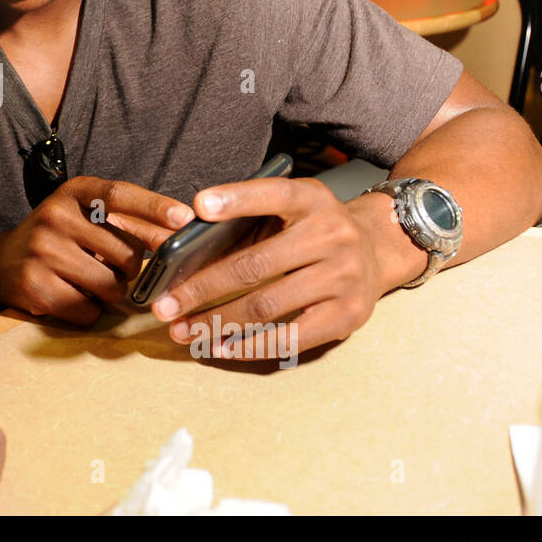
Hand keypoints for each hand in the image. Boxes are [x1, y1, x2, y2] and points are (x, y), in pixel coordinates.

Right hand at [0, 176, 193, 325]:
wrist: (1, 263)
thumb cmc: (59, 238)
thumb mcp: (85, 216)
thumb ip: (128, 222)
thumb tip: (180, 231)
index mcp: (72, 193)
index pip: (118, 194)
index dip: (154, 206)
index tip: (185, 218)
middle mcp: (55, 216)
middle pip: (126, 253)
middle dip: (130, 269)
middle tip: (111, 267)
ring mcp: (42, 251)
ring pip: (110, 287)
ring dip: (110, 293)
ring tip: (88, 281)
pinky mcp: (33, 285)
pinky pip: (87, 311)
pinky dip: (88, 311)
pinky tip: (70, 295)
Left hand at [149, 177, 403, 359]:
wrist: (378, 249)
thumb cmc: (313, 229)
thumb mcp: (290, 209)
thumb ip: (246, 221)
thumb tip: (183, 249)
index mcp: (311, 200)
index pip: (272, 194)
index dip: (236, 199)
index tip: (199, 205)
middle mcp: (331, 235)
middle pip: (255, 265)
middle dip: (201, 288)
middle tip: (163, 305)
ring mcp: (342, 277)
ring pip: (266, 306)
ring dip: (217, 322)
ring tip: (182, 331)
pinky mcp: (347, 315)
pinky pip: (290, 337)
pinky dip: (249, 345)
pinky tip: (218, 347)